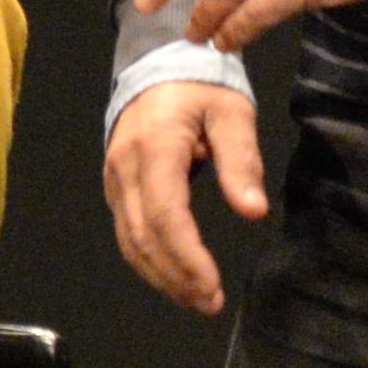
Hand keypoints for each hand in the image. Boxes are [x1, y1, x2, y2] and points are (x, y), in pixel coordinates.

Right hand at [103, 75, 271, 320]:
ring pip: (129, 241)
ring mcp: (115, 180)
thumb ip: (240, 161)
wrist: (158, 64)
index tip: (212, 285)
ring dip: (161, 276)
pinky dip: (149, 261)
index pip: (164, 214)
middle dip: (175, 276)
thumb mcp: (231, 113)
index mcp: (154, 148)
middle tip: (210, 303)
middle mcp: (125, 169)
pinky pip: (127, 232)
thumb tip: (253, 212)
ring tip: (197, 300)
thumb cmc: (200, 88)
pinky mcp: (116, 188)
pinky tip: (175, 278)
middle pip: (142, 236)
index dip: (186, 256)